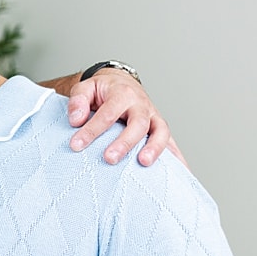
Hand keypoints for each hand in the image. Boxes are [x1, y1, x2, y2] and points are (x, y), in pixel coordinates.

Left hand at [66, 69, 181, 165]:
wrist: (120, 83)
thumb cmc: (102, 90)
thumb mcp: (85, 88)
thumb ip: (78, 101)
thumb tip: (76, 120)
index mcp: (122, 94)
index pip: (107, 113)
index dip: (92, 130)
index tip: (76, 145)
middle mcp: (141, 105)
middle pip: (138, 124)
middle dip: (124, 142)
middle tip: (109, 158)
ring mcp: (154, 117)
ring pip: (160, 132)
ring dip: (154, 148)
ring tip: (143, 163)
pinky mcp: (159, 128)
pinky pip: (172, 143)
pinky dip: (177, 157)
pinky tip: (180, 172)